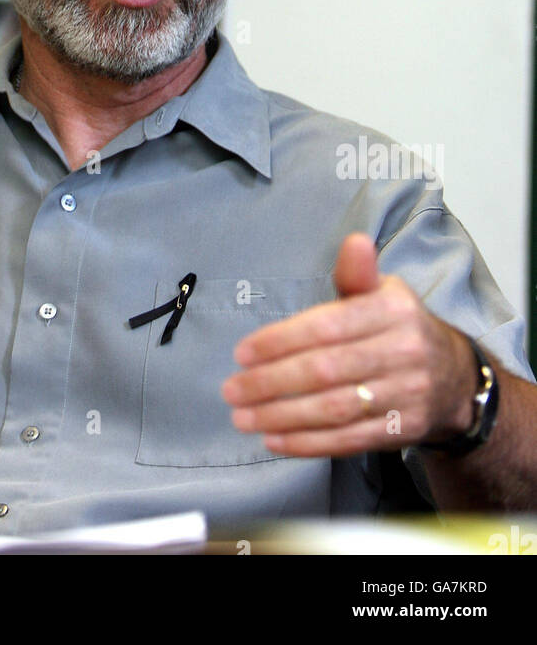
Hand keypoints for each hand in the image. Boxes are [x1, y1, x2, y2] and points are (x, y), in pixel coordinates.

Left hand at [221, 233, 474, 456]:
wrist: (455, 377)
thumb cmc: (398, 327)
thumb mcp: (383, 293)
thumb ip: (357, 274)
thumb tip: (355, 242)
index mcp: (392, 311)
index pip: (326, 327)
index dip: (280, 341)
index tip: (242, 353)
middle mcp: (403, 352)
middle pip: (325, 371)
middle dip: (271, 382)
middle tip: (231, 389)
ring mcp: (405, 395)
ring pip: (334, 409)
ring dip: (281, 416)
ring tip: (243, 417)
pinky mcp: (403, 429)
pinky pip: (349, 440)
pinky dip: (308, 442)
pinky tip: (274, 439)